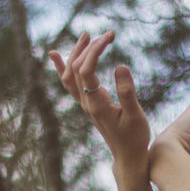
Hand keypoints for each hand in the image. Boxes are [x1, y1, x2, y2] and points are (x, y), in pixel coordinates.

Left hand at [49, 30, 149, 168]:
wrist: (128, 156)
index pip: (87, 70)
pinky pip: (69, 84)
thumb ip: (127, 91)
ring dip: (75, 53)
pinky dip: (61, 67)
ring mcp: (84, 104)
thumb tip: (120, 65)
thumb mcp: (135, 115)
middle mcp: (86, 103)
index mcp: (97, 104)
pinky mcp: (87, 105)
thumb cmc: (134, 137)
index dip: (95, 50)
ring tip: (86, 36)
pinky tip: (54, 54)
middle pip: (77, 68)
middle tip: (108, 34)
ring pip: (70, 74)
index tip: (110, 37)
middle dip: (89, 47)